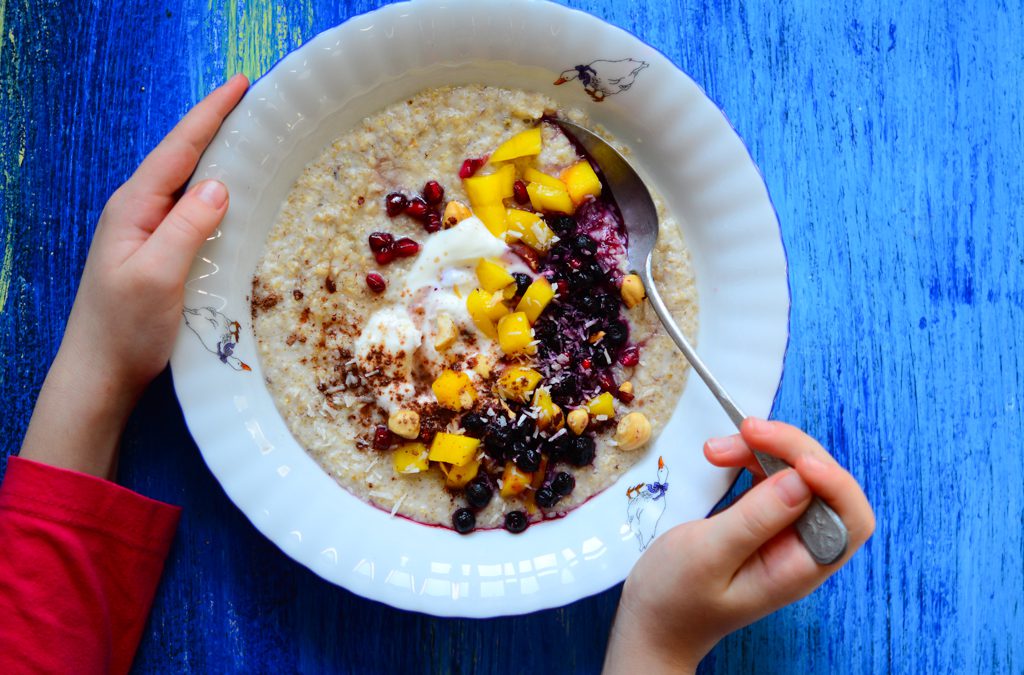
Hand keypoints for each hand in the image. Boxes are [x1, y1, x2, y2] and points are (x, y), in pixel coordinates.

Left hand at [19, 75, 248, 478]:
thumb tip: (219, 184)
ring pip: (187, 182)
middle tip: (253, 102)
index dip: (210, 115)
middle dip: (215, 125)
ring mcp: (148, 233)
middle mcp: (139, 212)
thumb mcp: (158, 275)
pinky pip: (192, 209)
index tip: (241, 84)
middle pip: (181, 157)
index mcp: (134, 208)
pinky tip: (235, 194)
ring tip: (251, 137)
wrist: (100, 374)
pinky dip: (216, 192)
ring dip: (217, 156)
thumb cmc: (125, 329)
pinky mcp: (160, 253)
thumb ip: (186, 227)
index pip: (178, 149)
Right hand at [604, 418, 874, 673]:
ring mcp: (784, 532)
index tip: (794, 460)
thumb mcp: (708, 555)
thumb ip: (756, 519)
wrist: (652, 622)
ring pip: (797, 472)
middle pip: (824, 483)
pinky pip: (773, 476)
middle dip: (789, 450)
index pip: (850, 517)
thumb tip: (801, 480)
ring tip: (717, 448)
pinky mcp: (763, 519)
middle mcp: (801, 547)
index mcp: (800, 567)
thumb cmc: (675, 597)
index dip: (833, 481)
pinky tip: (723, 455)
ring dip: (764, 449)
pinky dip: (751, 457)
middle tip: (745, 431)